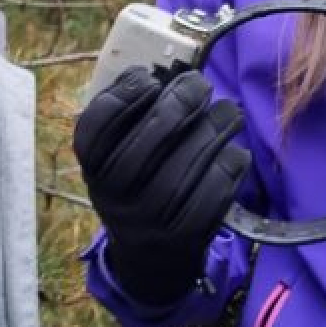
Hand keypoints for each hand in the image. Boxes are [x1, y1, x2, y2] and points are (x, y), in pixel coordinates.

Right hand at [72, 65, 249, 303]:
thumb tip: (162, 69)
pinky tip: (234, 151)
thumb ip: (129, 115)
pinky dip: (230, 164)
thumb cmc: (136, 184)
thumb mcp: (115, 155)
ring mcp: (150, 219)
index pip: (97, 126)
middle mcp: (114, 196)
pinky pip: (214, 192)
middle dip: (182, 101)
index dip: (125, 94)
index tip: (150, 77)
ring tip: (229, 112)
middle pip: (151, 139)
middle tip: (201, 84)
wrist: (148, 257)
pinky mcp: (185, 236)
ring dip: (216, 127)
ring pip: (189, 164)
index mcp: (91, 168)